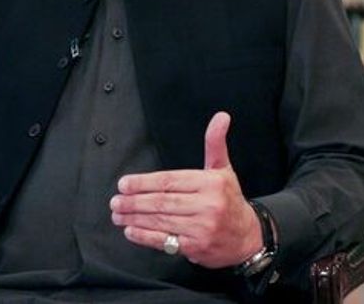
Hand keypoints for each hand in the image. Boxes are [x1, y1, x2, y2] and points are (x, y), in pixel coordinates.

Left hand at [110, 111, 262, 267]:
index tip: (124, 184)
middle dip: (134, 201)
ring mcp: (202, 228)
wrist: (249, 238)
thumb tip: (221, 116)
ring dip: (135, 218)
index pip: (169, 181)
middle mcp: (207, 205)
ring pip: (161, 221)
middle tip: (115, 201)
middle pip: (162, 201)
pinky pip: (166, 241)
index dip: (143, 183)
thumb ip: (215, 143)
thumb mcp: (223, 170)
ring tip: (118, 214)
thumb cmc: (230, 200)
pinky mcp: (197, 247)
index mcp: (210, 183)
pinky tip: (130, 231)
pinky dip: (145, 237)